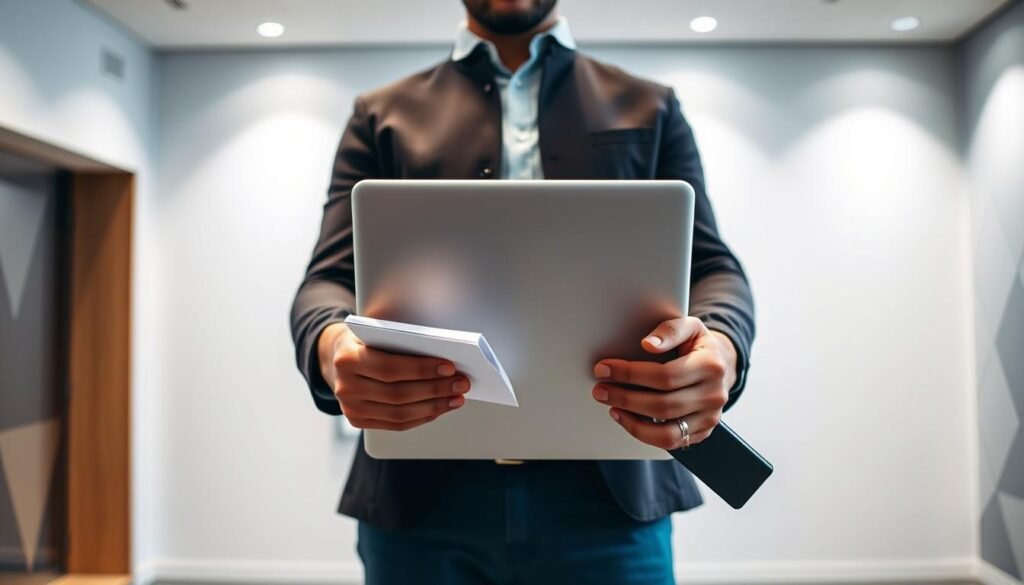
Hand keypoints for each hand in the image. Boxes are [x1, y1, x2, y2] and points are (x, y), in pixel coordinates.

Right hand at [317, 322, 469, 430]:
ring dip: (434, 406)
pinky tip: (440, 407)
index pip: (390, 368)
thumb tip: (442, 352)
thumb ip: (400, 339)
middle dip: (435, 389)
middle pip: (397, 394)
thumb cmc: (365, 339)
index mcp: (347, 358)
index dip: (422, 370)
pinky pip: (396, 424)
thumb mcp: (375, 330)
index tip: (449, 367)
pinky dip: (422, 416)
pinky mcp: (358, 420)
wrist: (335, 357)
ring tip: (456, 397)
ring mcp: (350, 407)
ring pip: (399, 414)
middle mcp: (344, 387)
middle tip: (461, 383)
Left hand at [591, 317, 736, 449]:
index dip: (630, 374)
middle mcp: (714, 395)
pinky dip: (643, 433)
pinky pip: (669, 442)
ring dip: (632, 421)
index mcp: (711, 366)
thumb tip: (648, 344)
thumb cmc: (698, 344)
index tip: (604, 369)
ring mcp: (710, 417)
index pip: (665, 375)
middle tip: (600, 389)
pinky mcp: (702, 432)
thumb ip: (670, 329)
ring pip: (666, 432)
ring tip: (611, 406)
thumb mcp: (690, 326)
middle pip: (663, 405)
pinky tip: (625, 418)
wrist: (721, 365)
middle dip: (625, 398)